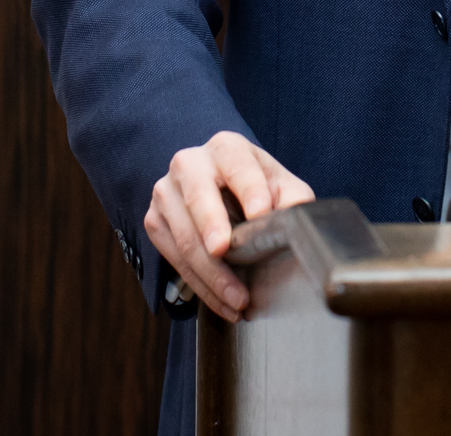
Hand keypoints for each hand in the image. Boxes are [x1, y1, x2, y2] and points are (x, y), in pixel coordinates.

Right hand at [144, 130, 314, 321]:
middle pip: (199, 197)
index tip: (260, 213)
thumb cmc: (254, 187)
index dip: (250, 190)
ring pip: (185, 236)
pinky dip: (199, 285)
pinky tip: (221, 302)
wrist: (220, 188)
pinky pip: (173, 258)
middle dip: (212, 226)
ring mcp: (166, 192)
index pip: (238, 166)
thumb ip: (292, 197)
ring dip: (211, 274)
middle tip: (224, 252)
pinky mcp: (154, 220)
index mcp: (226, 148)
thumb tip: (296, 217)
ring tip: (238, 300)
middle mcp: (190, 163)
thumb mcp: (279, 184)